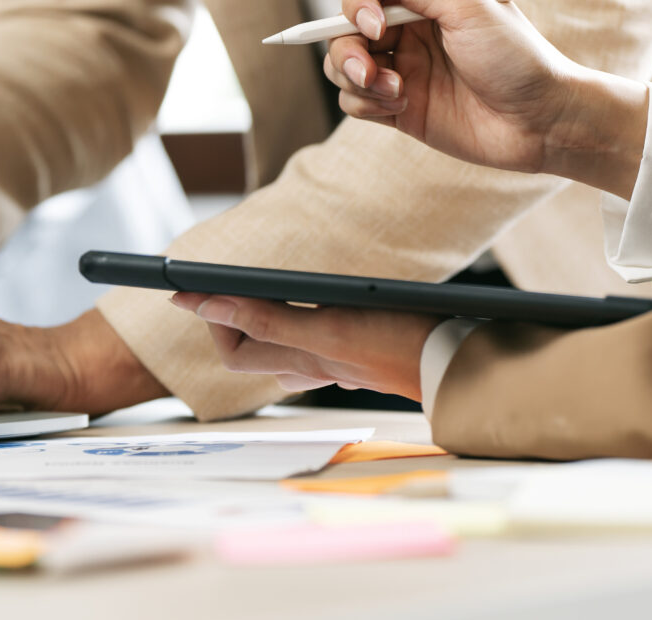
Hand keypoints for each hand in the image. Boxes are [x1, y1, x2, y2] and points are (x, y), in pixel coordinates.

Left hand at [173, 292, 437, 398]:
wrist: (459, 365)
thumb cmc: (399, 345)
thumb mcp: (327, 327)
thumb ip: (267, 319)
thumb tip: (207, 307)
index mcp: (299, 360)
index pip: (234, 352)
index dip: (211, 320)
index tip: (191, 289)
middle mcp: (312, 366)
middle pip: (254, 349)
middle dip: (233, 318)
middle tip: (226, 286)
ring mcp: (338, 364)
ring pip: (286, 349)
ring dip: (266, 321)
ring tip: (260, 293)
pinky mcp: (361, 355)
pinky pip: (318, 343)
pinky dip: (303, 324)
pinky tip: (318, 309)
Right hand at [326, 0, 650, 196]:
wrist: (544, 121)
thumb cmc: (517, 59)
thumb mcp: (464, 8)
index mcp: (424, 2)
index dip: (356, 5)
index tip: (375, 25)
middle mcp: (408, 34)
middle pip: (344, 31)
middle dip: (347, 50)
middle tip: (369, 70)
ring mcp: (402, 72)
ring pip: (342, 67)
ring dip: (356, 79)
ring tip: (395, 91)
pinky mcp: (398, 109)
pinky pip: (355, 102)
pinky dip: (366, 103)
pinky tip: (400, 106)